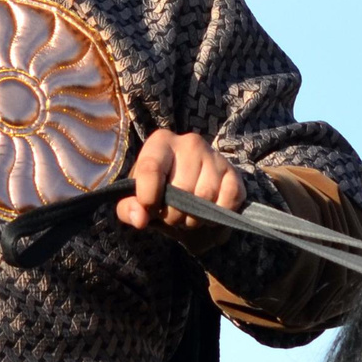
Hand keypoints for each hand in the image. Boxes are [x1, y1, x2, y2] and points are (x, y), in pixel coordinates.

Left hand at [118, 129, 246, 248]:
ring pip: (204, 197)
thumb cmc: (158, 191)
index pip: (151, 168)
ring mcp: (214, 155)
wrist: (189, 189)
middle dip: (173, 214)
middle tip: (171, 216)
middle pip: (181, 189)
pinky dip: (217, 215)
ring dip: (194, 218)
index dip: (147, 197)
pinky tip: (208, 213)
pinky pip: (228, 199)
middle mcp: (189, 143)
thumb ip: (128, 208)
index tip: (149, 211)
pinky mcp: (233, 172)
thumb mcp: (136, 198)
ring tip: (188, 216)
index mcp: (160, 143)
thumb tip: (140, 218)